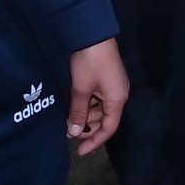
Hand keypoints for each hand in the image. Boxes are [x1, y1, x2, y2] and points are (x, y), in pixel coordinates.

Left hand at [66, 39, 127, 153]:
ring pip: (99, 107)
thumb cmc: (89, 63)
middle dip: (87, 125)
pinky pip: (96, 97)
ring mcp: (112, 85)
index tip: (80, 151)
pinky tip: (73, 103)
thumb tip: (74, 133)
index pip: (109, 128)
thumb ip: (78, 112)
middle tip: (67, 128)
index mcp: (117, 99)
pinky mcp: (105, 77)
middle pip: (104, 118)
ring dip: (84, 114)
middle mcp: (118, 94)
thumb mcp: (81, 89)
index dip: (95, 141)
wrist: (92, 33)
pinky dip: (85, 103)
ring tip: (67, 116)